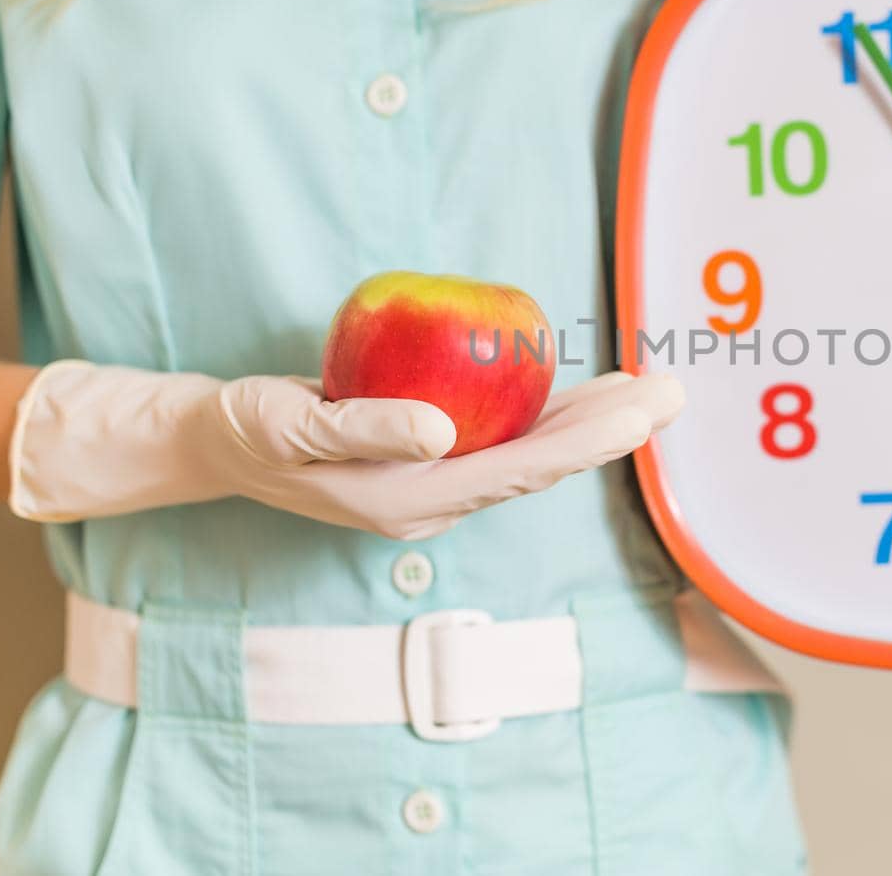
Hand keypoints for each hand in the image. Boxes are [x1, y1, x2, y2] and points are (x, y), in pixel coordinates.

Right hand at [10, 361, 683, 538]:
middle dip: (610, 432)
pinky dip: (549, 417)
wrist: (218, 446)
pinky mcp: (431, 463)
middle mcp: (436, 501)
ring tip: (648, 390)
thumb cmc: (250, 429)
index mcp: (411, 500)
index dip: (587, 441)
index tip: (644, 410)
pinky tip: (580, 392)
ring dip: (590, 425)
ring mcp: (435, 486)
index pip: (519, 470)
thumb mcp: (293, 421)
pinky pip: (506, 440)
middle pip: (540, 465)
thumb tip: (443, 431)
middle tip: (674, 390)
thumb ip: (363, 426)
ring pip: (530, 455)